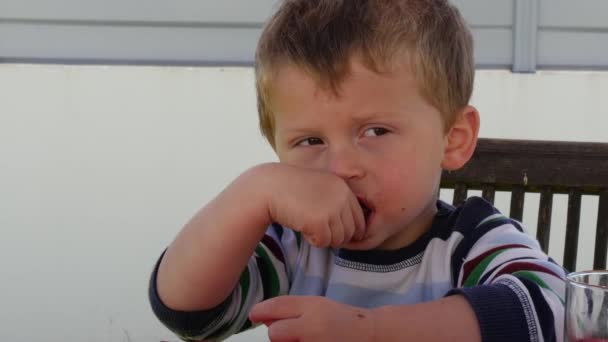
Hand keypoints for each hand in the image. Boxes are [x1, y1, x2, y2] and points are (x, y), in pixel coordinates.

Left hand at [249, 295, 374, 341]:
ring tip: (308, 340)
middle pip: (275, 333)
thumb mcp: (315, 305)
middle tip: (291, 333)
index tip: (254, 316)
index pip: (276, 307)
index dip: (259, 311)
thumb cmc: (339, 319)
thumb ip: (289, 309)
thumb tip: (259, 316)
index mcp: (312, 306)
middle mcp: (313, 326)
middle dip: (277, 333)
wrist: (370, 334)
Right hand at [262, 163, 366, 247]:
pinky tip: (302, 228)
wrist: (269, 187)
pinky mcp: (320, 221)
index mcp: (343, 187)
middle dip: (336, 236)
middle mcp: (342, 197)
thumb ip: (336, 203)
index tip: (334, 231)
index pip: (358, 218)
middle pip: (351, 231)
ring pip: (339, 239)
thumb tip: (354, 232)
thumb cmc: (291, 189)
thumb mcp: (319, 188)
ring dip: (324, 239)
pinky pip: (324, 242)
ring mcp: (332, 209)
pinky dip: (313, 240)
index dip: (348, 229)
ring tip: (308, 226)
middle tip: (318, 231)